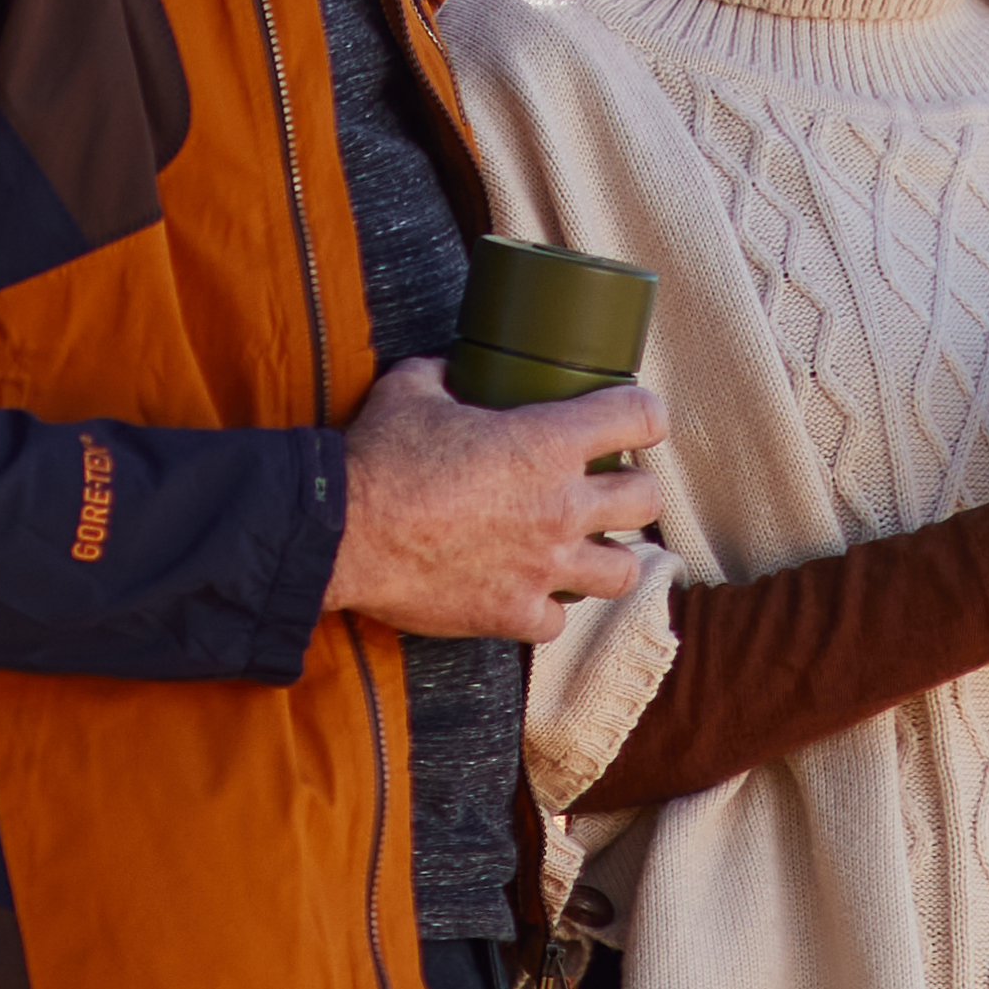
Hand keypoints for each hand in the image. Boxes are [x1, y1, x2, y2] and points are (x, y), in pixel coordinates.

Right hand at [326, 356, 672, 636]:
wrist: (341, 535)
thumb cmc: (378, 459)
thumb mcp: (412, 390)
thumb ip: (445, 374)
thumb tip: (450, 367)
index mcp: (547, 442)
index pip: (640, 417)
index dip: (645, 414)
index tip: (635, 421)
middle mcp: (561, 506)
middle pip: (646, 500)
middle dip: (632, 491)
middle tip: (606, 489)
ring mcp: (544, 567)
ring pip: (624, 572)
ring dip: (607, 559)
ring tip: (585, 552)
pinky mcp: (513, 613)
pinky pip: (556, 621)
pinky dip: (545, 609)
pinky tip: (526, 594)